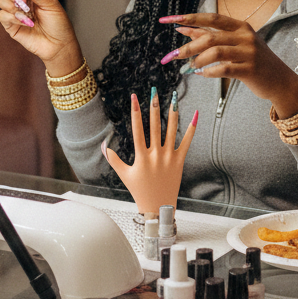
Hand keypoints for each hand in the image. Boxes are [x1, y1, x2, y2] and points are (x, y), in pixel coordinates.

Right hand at [0, 0, 82, 74]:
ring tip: (26, 12)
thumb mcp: (50, 4)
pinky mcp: (11, 26)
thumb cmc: (58, 24)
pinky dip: (12, 17)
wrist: (59, 45)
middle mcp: (21, 1)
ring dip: (12, 4)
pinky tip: (25, 22)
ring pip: (1, 0)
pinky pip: (2, 16)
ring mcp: (15, 13)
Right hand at [103, 90, 197, 215]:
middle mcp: (155, 155)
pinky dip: (191, 129)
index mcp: (141, 156)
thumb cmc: (139, 191)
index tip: (134, 97)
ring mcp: (169, 157)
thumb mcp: (124, 175)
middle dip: (154, 107)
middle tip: (154, 91)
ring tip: (174, 98)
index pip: (137, 129)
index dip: (135, 111)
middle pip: (155, 126)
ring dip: (172, 113)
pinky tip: (195, 116)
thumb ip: (113, 159)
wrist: (158, 207)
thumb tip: (103, 145)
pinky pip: (186, 142)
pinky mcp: (179, 161)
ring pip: (171, 131)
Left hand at [158, 13, 297, 118]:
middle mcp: (245, 36)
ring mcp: (249, 52)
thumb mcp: (234, 45)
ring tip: (191, 67)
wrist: (281, 81)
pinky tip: (202, 75)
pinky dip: (209, 72)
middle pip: (210, 37)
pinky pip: (223, 69)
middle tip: (173, 56)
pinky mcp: (250, 69)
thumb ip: (210, 37)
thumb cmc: (254, 62)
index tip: (169, 20)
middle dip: (188, 46)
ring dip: (198, 61)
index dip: (189, 18)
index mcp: (241, 26)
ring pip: (215, 52)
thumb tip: (184, 29)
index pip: (211, 18)